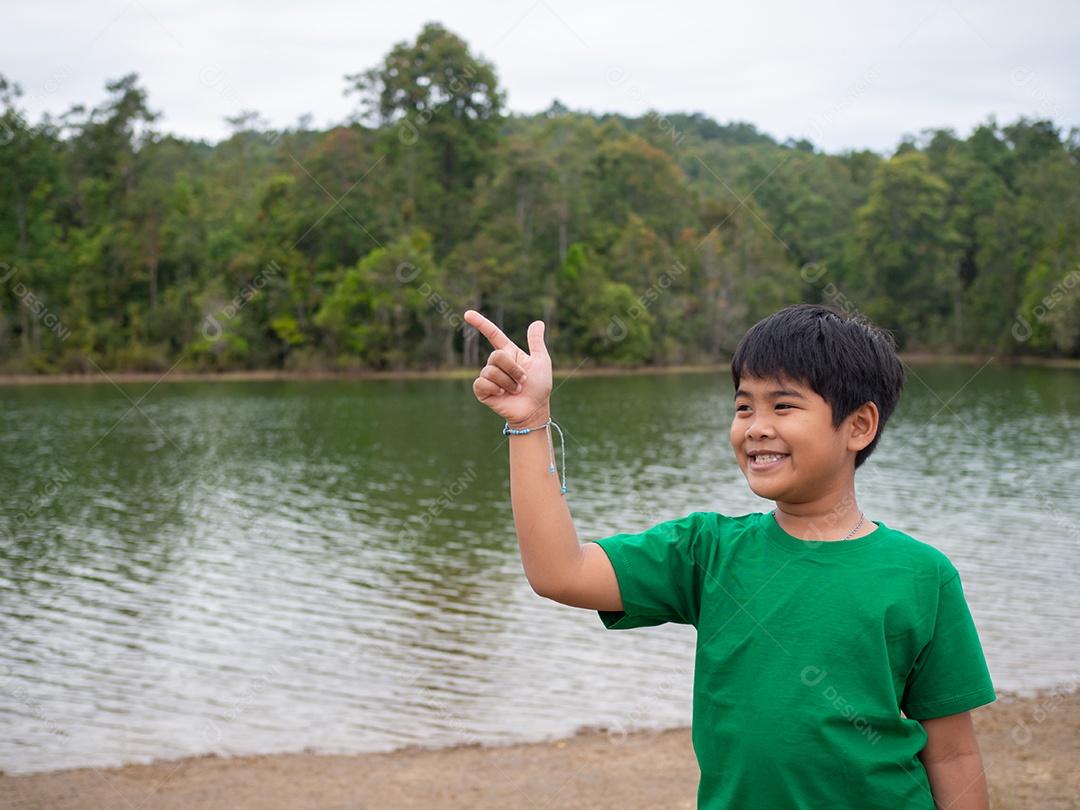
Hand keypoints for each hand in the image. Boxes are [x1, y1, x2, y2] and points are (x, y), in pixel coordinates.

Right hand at [465, 310, 551, 428]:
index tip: (467, 314)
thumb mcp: (541, 361)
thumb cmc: (539, 386)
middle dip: (513, 369)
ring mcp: (488, 376)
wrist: (534, 409)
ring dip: (508, 382)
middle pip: (497, 355)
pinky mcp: (482, 390)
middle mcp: (496, 363)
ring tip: (516, 390)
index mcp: (509, 353)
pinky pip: (482, 382)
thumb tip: (538, 322)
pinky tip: (502, 394)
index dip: (480, 323)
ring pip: (491, 370)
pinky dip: (495, 388)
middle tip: (523, 380)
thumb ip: (536, 342)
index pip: (492, 334)